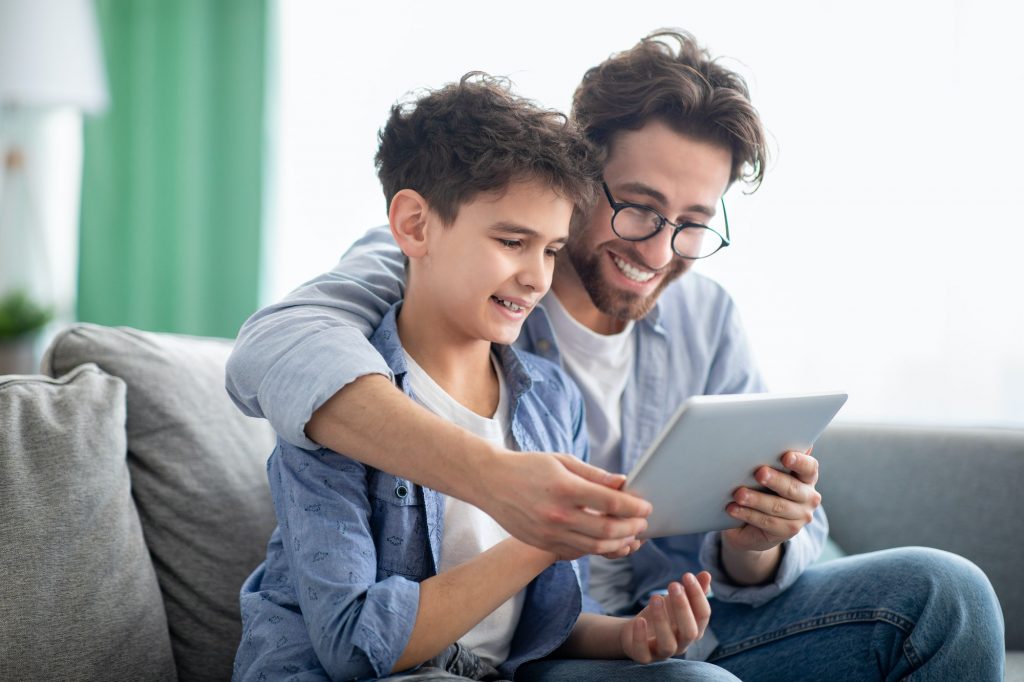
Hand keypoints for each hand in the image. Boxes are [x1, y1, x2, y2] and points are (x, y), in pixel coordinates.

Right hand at [484, 451, 650, 559]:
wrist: (491, 482)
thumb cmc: (529, 466)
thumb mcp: (563, 461)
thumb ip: (595, 475)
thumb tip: (624, 484)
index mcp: (565, 488)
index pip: (610, 503)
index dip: (633, 507)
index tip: (646, 507)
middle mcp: (557, 514)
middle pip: (606, 531)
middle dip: (631, 528)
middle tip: (642, 523)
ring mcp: (549, 533)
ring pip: (594, 547)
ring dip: (618, 543)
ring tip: (630, 536)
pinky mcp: (542, 544)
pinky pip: (577, 552)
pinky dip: (597, 549)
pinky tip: (608, 542)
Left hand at [620, 572, 711, 662]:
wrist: (635, 629)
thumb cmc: (662, 614)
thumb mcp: (675, 600)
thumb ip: (691, 590)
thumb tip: (707, 574)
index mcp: (694, 629)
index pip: (703, 616)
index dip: (698, 596)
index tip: (687, 575)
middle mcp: (682, 644)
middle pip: (690, 632)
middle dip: (682, 608)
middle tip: (673, 584)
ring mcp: (663, 653)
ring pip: (668, 644)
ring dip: (662, 620)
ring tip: (655, 597)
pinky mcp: (644, 657)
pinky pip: (643, 653)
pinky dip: (641, 637)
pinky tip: (639, 620)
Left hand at [723, 448, 821, 552]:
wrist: (752, 526)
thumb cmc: (760, 489)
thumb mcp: (766, 474)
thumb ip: (771, 458)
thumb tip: (767, 435)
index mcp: (806, 477)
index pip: (809, 468)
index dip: (800, 462)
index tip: (785, 456)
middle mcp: (808, 497)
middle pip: (792, 488)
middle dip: (774, 480)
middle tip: (758, 473)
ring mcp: (800, 517)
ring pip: (777, 506)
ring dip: (756, 499)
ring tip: (738, 494)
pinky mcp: (787, 532)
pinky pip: (766, 522)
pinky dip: (748, 514)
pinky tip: (733, 509)